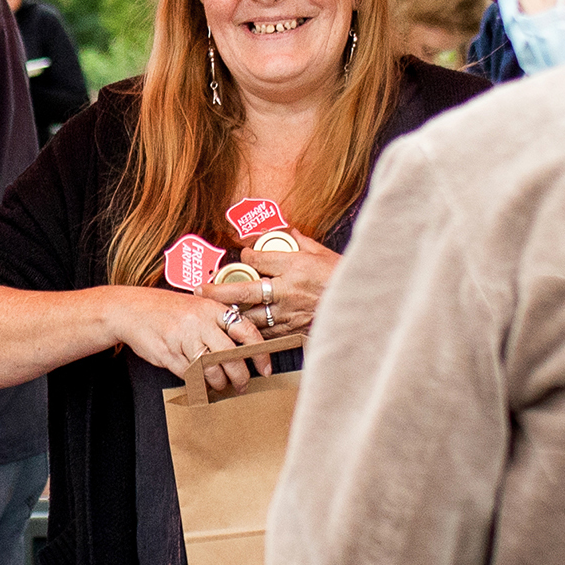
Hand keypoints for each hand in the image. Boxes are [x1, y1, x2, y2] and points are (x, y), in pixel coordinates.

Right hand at [103, 285, 251, 384]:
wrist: (130, 309)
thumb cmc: (166, 309)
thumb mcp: (197, 306)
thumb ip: (218, 322)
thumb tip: (244, 347)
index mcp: (211, 308)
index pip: (246, 331)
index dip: (259, 353)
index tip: (264, 368)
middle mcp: (200, 322)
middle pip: (231, 356)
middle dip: (240, 376)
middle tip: (242, 384)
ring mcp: (183, 338)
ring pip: (212, 370)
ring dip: (219, 383)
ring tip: (220, 385)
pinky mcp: (169, 354)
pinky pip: (190, 375)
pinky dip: (197, 383)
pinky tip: (200, 383)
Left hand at [205, 235, 341, 344]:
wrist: (363, 304)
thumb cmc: (342, 276)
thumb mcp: (322, 252)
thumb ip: (299, 242)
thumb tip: (284, 231)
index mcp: (295, 266)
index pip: (257, 260)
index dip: (245, 257)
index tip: (243, 256)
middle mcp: (288, 290)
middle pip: (244, 291)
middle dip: (218, 290)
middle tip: (200, 289)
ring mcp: (290, 313)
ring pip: (251, 317)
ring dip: (231, 315)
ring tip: (213, 311)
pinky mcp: (294, 330)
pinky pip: (266, 333)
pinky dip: (251, 332)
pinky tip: (239, 331)